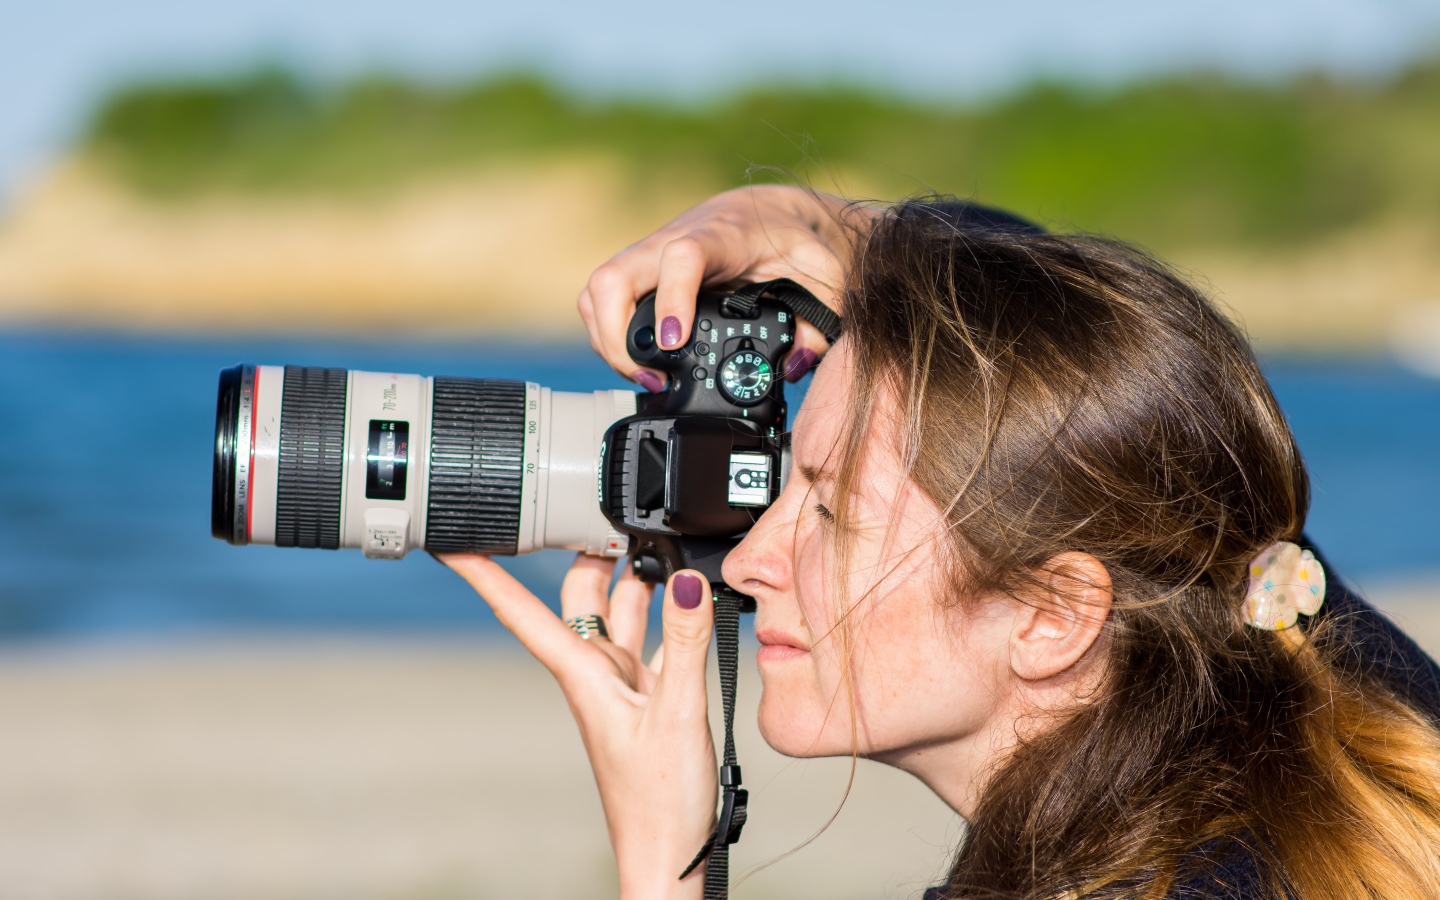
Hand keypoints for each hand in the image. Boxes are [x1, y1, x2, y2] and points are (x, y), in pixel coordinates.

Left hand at [440, 552, 718, 899]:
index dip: (484, 572)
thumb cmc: (659, 803)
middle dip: (586, 549)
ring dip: (633, 576)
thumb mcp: (679, 715)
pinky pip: (652, 638)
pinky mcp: (649, 695)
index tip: (452, 538)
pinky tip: (689, 599)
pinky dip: (669, 613)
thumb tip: (685, 582)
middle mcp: (595, 673)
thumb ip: (685, 644)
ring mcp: (622, 684)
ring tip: (655, 538)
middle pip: (579, 595)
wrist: (669, 852)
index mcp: (582, 675)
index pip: (521, 610)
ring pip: (619, 610)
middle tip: (603, 506)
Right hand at [578, 185, 869, 390]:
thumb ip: (818, 324)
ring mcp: (650, 254)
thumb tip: (793, 365)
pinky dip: (607, 334)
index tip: (674, 342)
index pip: (681, 257)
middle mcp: (674, 239)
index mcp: (722, 237)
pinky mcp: (640, 272)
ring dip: (607, 340)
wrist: (773, 211)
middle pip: (614, 276)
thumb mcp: (825, 279)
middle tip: (651, 377)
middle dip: (617, 335)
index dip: (670, 298)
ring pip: (599, 290)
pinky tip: (636, 361)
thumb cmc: (796, 242)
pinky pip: (602, 299)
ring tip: (644, 377)